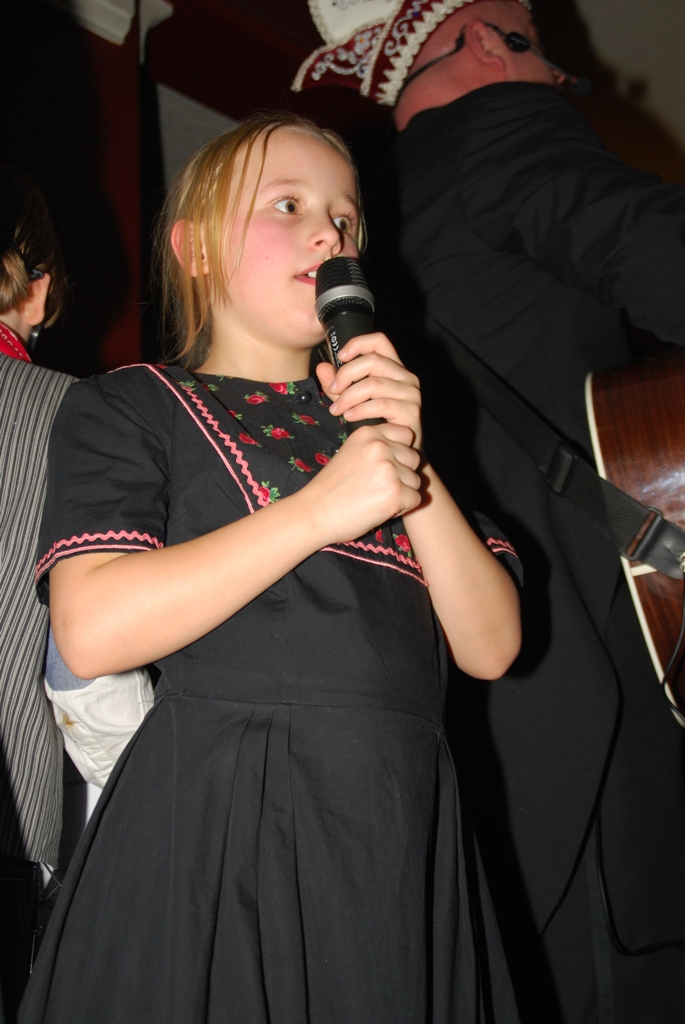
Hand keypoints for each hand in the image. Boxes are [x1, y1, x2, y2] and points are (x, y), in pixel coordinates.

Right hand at [301, 422, 421, 545]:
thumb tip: (406, 451)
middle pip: (414, 458)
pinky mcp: (396, 492)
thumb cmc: (331, 488)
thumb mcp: (351, 453)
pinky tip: (380, 509)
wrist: (315, 513)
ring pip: (416, 481)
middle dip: (403, 474)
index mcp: (368, 433)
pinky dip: (403, 508)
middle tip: (378, 487)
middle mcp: (380, 446)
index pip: (406, 435)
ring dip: (403, 492)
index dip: (399, 454)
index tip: (383, 468)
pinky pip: (416, 499)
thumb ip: (375, 447)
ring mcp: (389, 469)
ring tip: (376, 498)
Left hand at [316, 333, 422, 449]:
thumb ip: (338, 384)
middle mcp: (406, 377)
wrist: (398, 452)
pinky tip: (349, 417)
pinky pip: (380, 405)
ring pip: (373, 384)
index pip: (380, 341)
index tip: (340, 356)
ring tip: (337, 410)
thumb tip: (322, 367)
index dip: (358, 343)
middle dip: (346, 374)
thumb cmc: (377, 424)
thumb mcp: (352, 400)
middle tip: (332, 390)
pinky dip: (360, 410)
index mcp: (394, 368)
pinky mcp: (411, 412)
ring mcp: (411, 394)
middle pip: (372, 360)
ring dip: (349, 397)